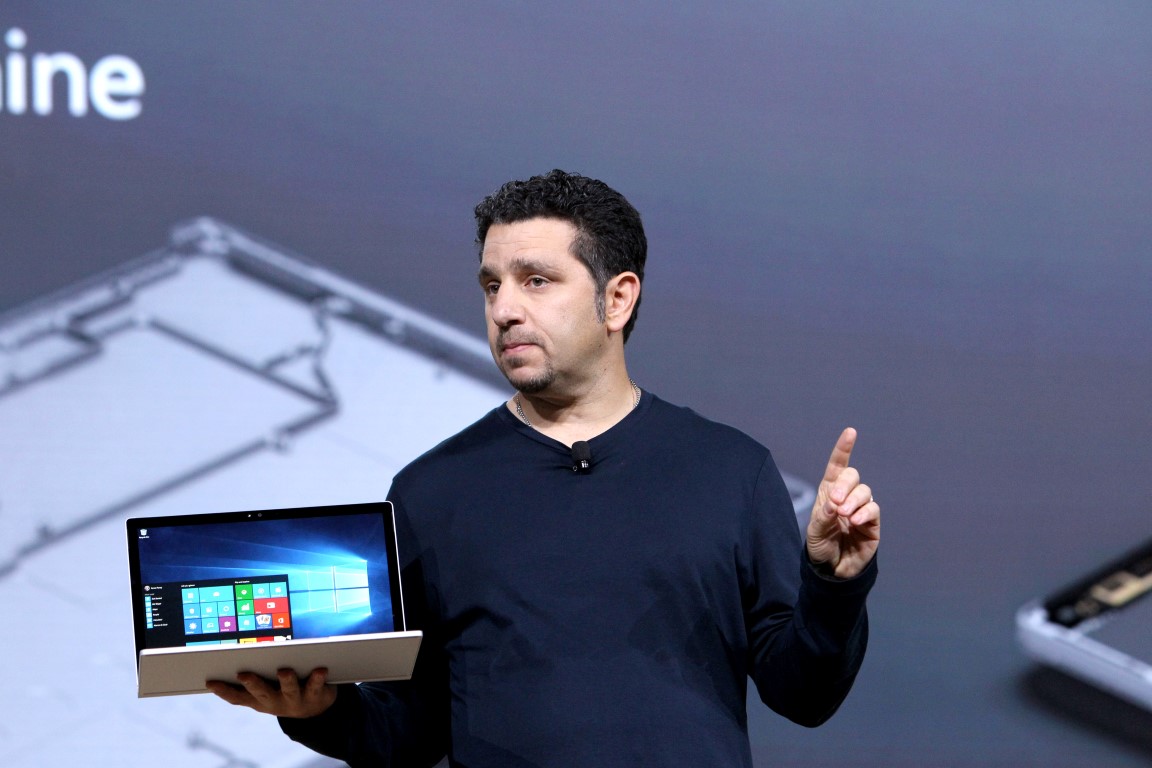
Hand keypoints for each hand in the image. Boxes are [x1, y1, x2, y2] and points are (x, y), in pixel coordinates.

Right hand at [206, 667, 336, 718]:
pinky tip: (320, 669)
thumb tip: (236, 651)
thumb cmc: (285, 691)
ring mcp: (295, 700)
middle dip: (253, 684)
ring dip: (286, 681)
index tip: (211, 681)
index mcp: (260, 700)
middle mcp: (276, 702)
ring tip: (284, 671)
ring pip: (289, 690)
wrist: (317, 710)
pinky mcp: (316, 695)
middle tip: (243, 675)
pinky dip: (317, 678)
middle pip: (262, 693)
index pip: (238, 697)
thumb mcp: (267, 688)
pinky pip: (316, 686)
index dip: (224, 691)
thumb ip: (254, 677)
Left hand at [806, 427, 879, 578]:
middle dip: (844, 485)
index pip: (838, 466)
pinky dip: (864, 512)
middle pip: (852, 476)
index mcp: (829, 492)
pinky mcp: (872, 523)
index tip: (850, 432)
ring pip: (865, 491)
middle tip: (835, 502)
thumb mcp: (815, 531)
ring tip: (843, 514)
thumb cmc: (821, 545)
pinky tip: (854, 521)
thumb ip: (823, 517)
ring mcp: (861, 509)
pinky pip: (873, 509)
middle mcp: (846, 496)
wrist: (832, 568)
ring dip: (853, 500)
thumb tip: (834, 503)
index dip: (844, 449)